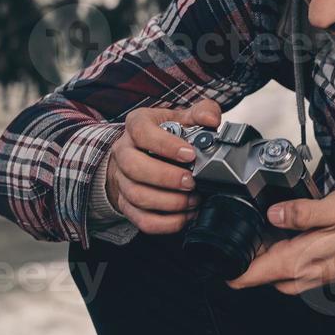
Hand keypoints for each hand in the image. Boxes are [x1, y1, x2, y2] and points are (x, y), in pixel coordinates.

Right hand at [104, 99, 221, 235]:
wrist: (143, 152)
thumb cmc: (166, 134)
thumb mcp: (183, 117)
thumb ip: (202, 112)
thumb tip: (211, 119)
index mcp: (136, 126)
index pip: (143, 133)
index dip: (166, 145)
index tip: (190, 154)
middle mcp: (124, 152)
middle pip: (134, 167)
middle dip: (166, 177)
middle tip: (191, 181)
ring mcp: (122, 179)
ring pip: (137, 195)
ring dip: (169, 202)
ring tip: (193, 199)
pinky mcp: (127, 203)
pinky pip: (141, 219)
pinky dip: (165, 223)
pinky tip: (185, 216)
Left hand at [226, 191, 334, 296]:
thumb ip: (304, 211)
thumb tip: (274, 214)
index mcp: (299, 261)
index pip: (248, 276)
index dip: (228, 264)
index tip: (219, 246)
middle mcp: (297, 277)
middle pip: (252, 273)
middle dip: (243, 253)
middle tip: (246, 224)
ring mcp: (302, 280)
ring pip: (266, 272)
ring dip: (259, 254)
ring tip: (265, 228)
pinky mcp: (308, 277)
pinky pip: (281, 271)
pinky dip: (274, 256)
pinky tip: (282, 236)